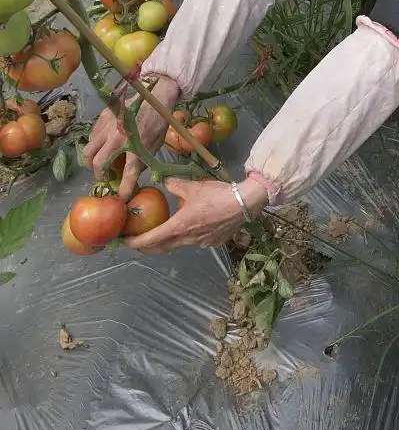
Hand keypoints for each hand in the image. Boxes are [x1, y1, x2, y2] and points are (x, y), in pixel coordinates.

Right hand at [84, 76, 179, 199]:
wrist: (154, 95)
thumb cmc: (157, 122)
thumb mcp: (154, 145)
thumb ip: (141, 161)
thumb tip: (130, 176)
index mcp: (137, 146)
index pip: (128, 174)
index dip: (125, 189)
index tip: (121, 197)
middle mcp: (119, 137)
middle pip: (99, 163)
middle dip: (100, 176)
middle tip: (105, 178)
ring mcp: (108, 127)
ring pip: (89, 150)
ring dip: (92, 162)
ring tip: (100, 164)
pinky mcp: (102, 117)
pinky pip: (92, 137)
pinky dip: (94, 146)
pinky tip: (102, 147)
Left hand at [122, 175, 268, 253]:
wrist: (245, 203)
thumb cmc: (218, 194)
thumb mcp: (193, 185)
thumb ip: (175, 184)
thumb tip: (163, 181)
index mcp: (180, 226)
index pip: (150, 239)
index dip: (134, 242)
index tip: (123, 241)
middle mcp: (188, 239)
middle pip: (161, 248)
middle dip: (146, 246)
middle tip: (135, 240)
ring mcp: (201, 243)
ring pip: (177, 245)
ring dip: (167, 241)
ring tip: (161, 231)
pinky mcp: (213, 243)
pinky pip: (194, 242)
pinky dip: (186, 236)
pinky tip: (192, 225)